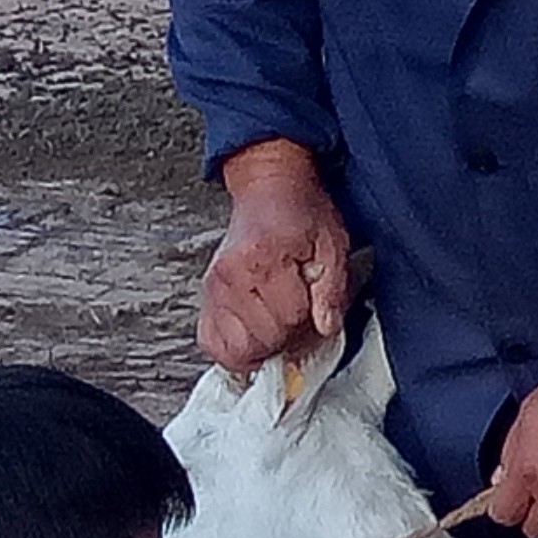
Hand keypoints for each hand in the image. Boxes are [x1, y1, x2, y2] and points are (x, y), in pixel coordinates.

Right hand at [200, 139, 351, 374]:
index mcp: (265, 259)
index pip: (290, 318)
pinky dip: (234, 349)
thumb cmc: (301, 214)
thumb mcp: (332, 245)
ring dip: (263, 346)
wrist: (269, 187)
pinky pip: (212, 343)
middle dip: (288, 337)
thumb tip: (326, 327)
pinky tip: (253, 334)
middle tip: (298, 314)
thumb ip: (331, 290)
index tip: (316, 308)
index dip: (310, 322)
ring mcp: (214, 288)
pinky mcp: (206, 296)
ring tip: (277, 322)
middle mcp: (231, 276)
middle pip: (262, 339)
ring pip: (236, 349)